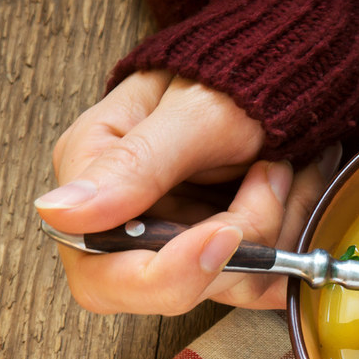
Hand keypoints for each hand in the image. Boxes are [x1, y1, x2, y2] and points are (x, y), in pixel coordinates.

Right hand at [35, 70, 339, 313]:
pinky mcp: (230, 254)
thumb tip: (60, 213)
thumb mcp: (193, 111)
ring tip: (287, 162)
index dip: (171, 273)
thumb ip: (135, 164)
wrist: (278, 67)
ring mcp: (185, 244)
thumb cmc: (228, 77)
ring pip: (235, 282)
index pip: (104, 274)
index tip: (227, 232)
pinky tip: (298, 181)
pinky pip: (270, 275)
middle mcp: (131, 223)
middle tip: (274, 173)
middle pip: (175, 290)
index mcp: (96, 183)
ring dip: (281, 220)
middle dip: (243, 238)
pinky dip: (297, 230)